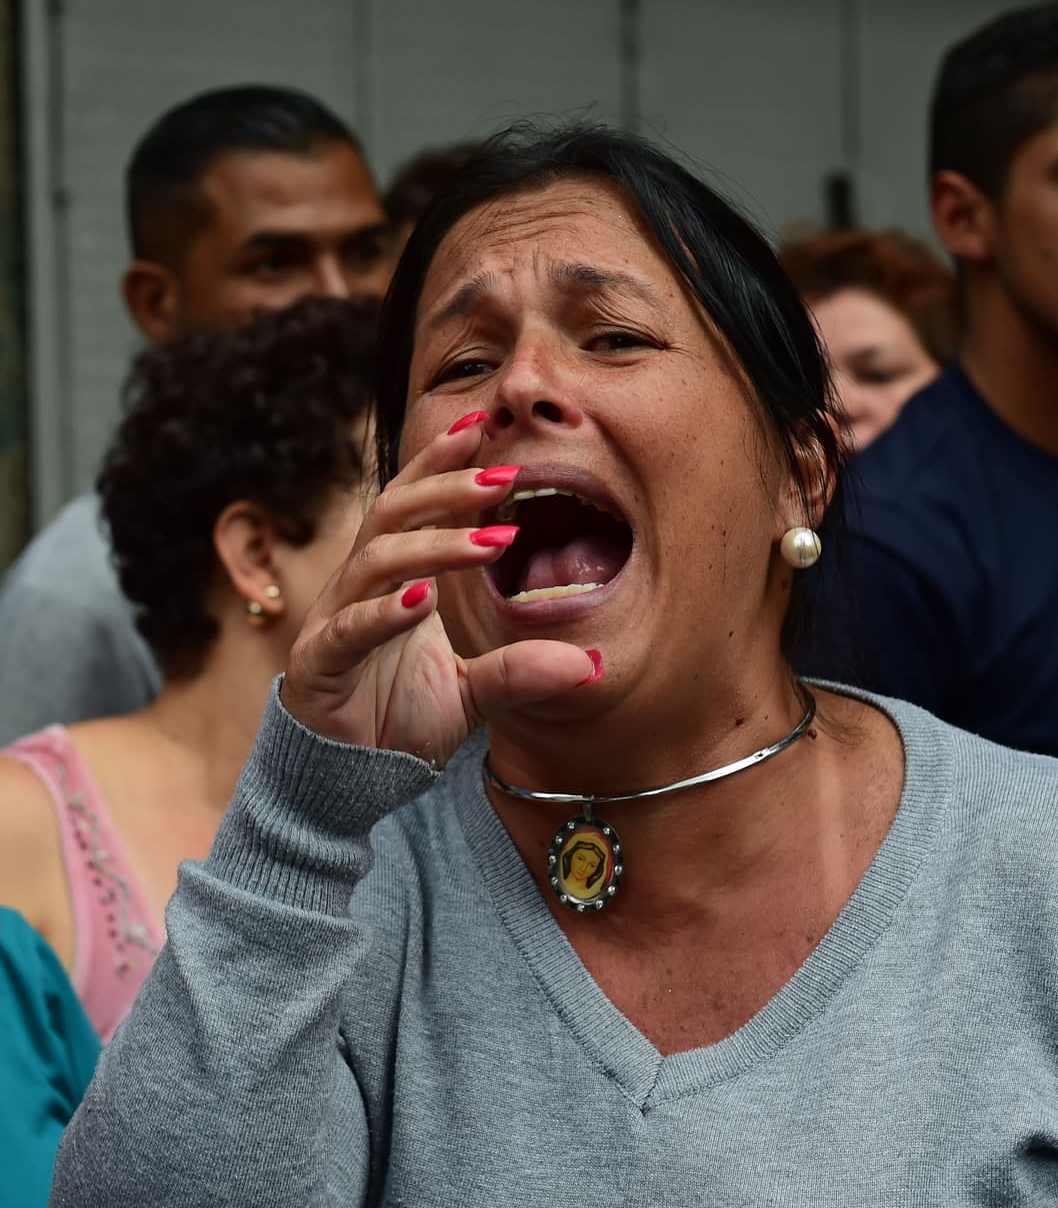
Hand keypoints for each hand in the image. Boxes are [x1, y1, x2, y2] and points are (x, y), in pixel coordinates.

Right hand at [280, 411, 596, 762]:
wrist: (348, 781)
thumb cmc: (401, 721)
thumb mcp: (475, 693)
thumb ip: (521, 673)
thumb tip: (590, 665)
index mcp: (395, 579)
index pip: (413, 503)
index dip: (442, 463)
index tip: (484, 426)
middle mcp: (360, 587)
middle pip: (393, 513)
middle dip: (446, 488)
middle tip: (504, 477)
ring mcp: (334, 622)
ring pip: (376, 560)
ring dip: (434, 545)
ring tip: (489, 539)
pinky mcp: (318, 665)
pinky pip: (348, 629)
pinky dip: (384, 613)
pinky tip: (422, 601)